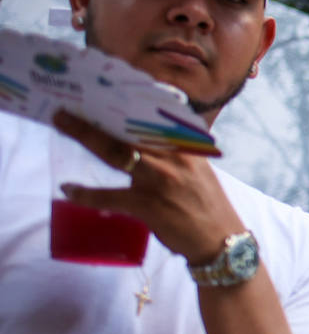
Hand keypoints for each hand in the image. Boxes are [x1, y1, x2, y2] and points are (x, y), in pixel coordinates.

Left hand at [53, 111, 243, 262]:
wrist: (221, 240)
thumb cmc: (207, 205)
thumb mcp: (198, 170)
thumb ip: (175, 155)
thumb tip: (146, 143)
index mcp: (186, 148)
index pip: (153, 119)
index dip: (124, 105)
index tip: (102, 93)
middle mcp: (173, 159)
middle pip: (128, 131)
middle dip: (97, 117)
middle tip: (68, 108)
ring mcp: (160, 181)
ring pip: (116, 153)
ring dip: (85, 137)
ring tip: (62, 125)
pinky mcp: (148, 206)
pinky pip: (109, 196)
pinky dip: (85, 194)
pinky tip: (69, 189)